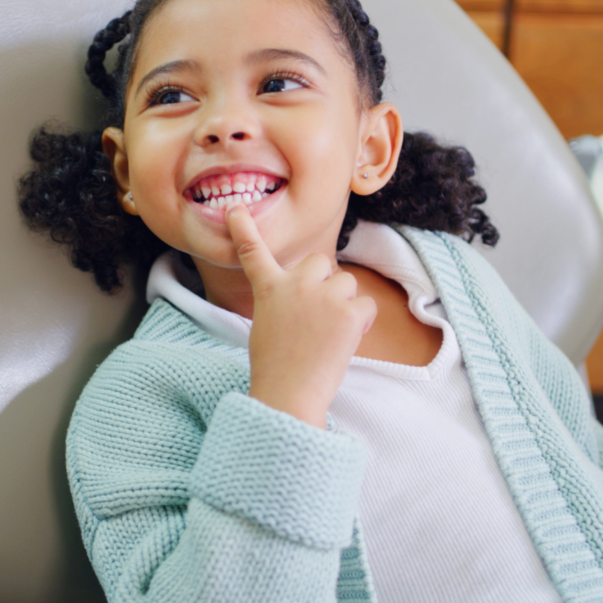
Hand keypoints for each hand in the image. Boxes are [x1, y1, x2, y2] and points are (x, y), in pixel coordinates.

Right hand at [227, 205, 375, 428]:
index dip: (244, 229)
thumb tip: (311, 299)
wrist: (289, 393)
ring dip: (344, 303)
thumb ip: (284, 302)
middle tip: (319, 311)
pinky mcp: (349, 312)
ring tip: (329, 333)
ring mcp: (324, 296)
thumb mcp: (267, 326)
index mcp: (269, 289)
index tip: (236, 209)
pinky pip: (366, 305)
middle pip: (321, 261)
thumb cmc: (277, 367)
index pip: (254, 253)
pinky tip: (346, 340)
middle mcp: (295, 285)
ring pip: (347, 282)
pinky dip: (362, 322)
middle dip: (325, 281)